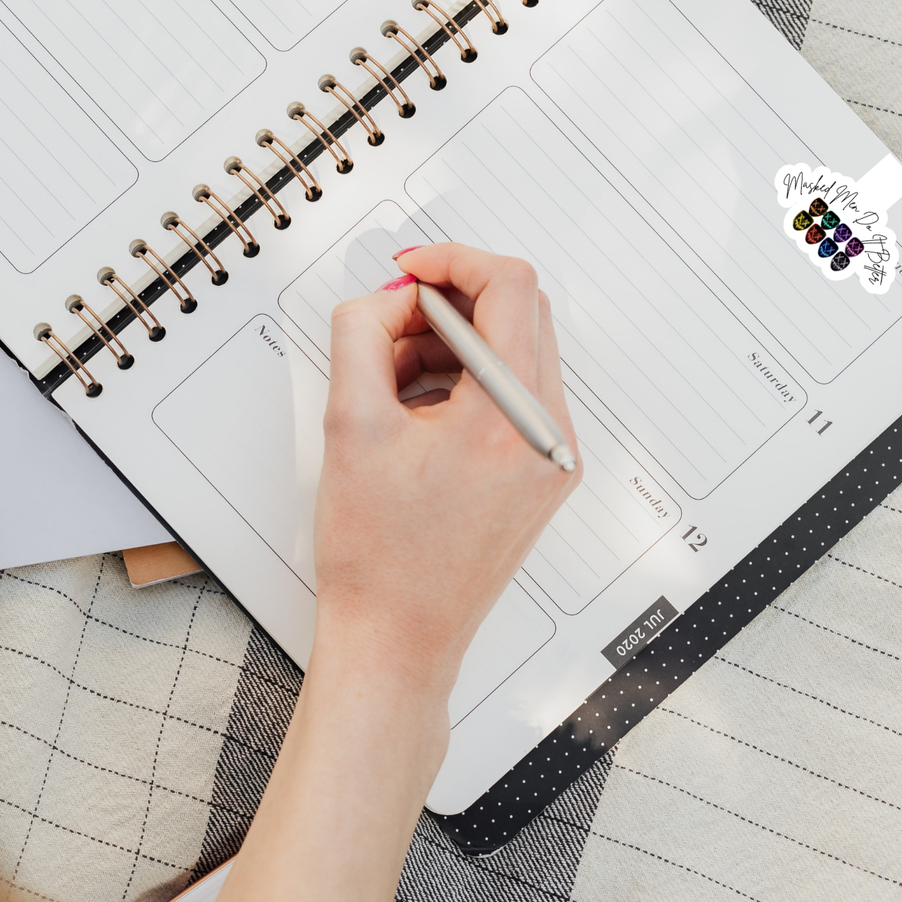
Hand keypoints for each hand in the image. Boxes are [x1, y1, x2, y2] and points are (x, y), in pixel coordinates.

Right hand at [177, 244, 577, 901]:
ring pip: (517, 351)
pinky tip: (416, 410)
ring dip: (455, 343)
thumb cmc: (378, 557)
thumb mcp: (349, 424)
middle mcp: (549, 434)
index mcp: (510, 418)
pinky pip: (514, 393)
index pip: (510, 288)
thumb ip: (361, 335)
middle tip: (392, 322)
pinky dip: (467, 380)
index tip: (410, 272)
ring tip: (392, 380)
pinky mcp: (542, 472)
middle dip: (450, 303)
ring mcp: (552, 456)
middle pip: (520, 314)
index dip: (453, 261)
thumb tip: (388, 299)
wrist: (398, 639)